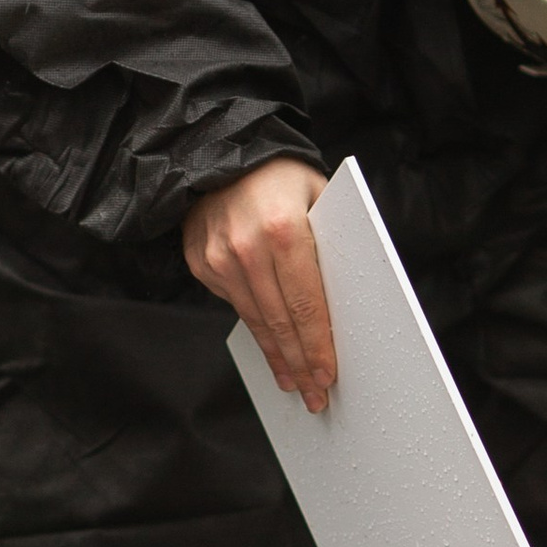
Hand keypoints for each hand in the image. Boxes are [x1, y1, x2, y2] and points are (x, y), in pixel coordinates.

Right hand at [183, 156, 334, 412]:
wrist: (221, 151)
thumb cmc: (283, 177)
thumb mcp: (320, 199)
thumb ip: (331, 246)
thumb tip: (345, 306)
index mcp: (283, 229)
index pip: (306, 304)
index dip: (318, 346)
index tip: (328, 375)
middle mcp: (245, 247)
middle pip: (279, 322)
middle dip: (300, 363)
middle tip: (314, 395)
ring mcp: (217, 257)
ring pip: (254, 320)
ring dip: (276, 356)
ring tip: (293, 382)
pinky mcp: (200, 262)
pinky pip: (234, 303)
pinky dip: (254, 327)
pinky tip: (270, 346)